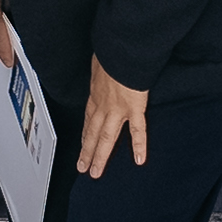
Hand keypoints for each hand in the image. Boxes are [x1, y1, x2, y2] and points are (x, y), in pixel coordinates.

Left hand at [76, 59, 149, 179]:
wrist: (121, 49)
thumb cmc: (111, 52)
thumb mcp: (99, 61)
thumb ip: (100, 68)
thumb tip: (101, 64)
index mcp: (96, 94)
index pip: (88, 119)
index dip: (85, 133)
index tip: (83, 143)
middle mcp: (103, 105)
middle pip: (92, 133)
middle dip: (86, 151)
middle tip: (82, 167)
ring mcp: (117, 109)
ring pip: (106, 137)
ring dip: (100, 156)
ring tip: (96, 171)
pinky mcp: (134, 107)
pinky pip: (137, 129)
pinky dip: (139, 145)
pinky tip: (140, 159)